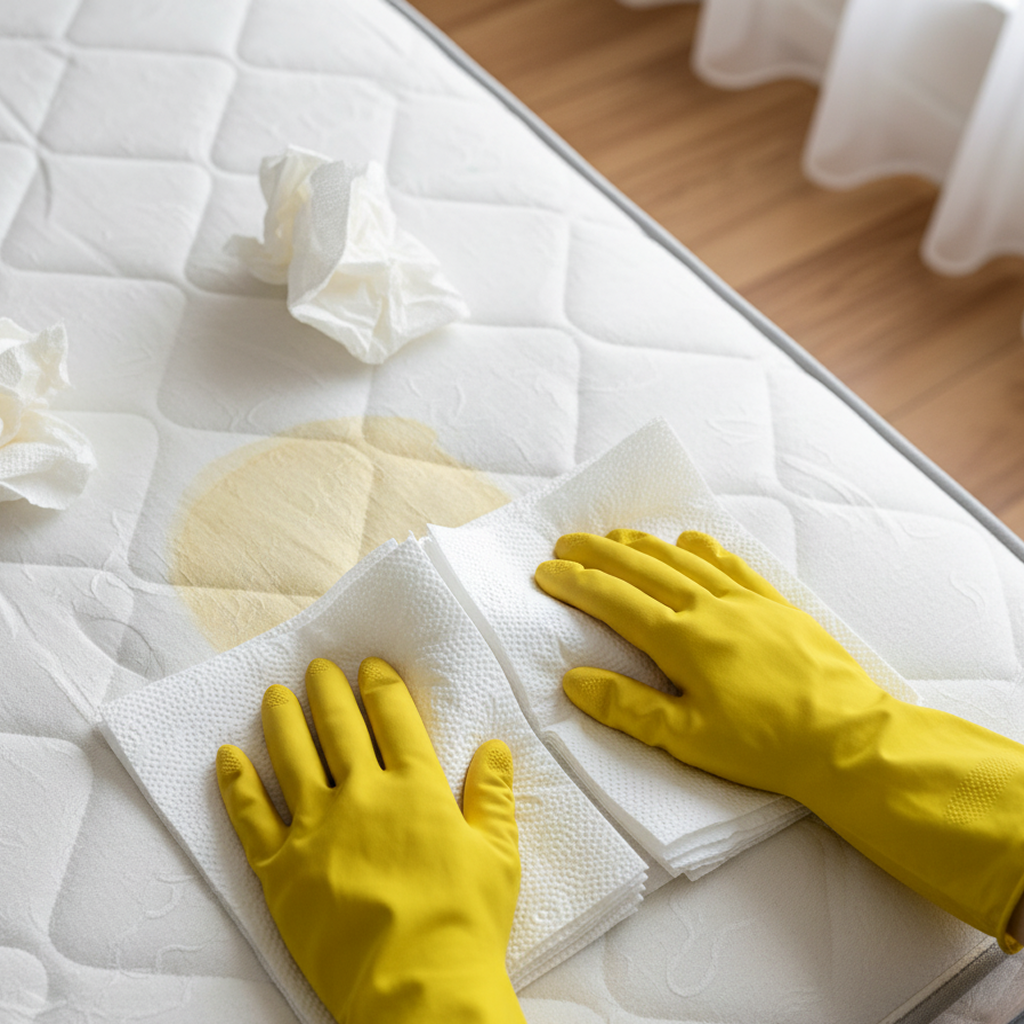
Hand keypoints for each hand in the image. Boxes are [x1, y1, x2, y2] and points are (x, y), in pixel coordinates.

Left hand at [216, 657, 524, 1022]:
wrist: (416, 988)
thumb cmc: (465, 923)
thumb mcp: (498, 854)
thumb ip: (492, 795)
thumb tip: (494, 747)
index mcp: (417, 788)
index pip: (393, 717)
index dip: (380, 685)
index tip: (369, 667)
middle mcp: (363, 795)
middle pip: (339, 726)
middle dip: (328, 690)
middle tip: (318, 668)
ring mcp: (317, 829)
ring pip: (292, 757)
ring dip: (282, 719)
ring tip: (275, 694)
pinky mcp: (281, 869)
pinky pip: (251, 816)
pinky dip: (236, 782)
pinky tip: (227, 756)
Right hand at [533, 528, 887, 797]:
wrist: (848, 737)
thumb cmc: (766, 746)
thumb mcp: (688, 740)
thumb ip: (627, 707)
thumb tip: (573, 680)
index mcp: (681, 641)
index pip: (614, 601)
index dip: (575, 583)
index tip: (546, 571)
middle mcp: (708, 608)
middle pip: (641, 568)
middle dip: (597, 552)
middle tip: (565, 543)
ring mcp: (744, 601)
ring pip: (681, 559)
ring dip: (641, 544)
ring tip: (613, 536)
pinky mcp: (775, 604)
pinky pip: (731, 563)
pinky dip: (702, 548)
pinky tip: (688, 541)